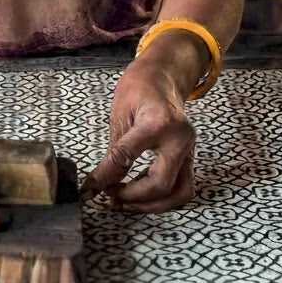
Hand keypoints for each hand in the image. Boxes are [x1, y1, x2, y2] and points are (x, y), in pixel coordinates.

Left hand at [81, 56, 196, 212]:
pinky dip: (162, 197)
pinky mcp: (191, 157)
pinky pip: (181, 187)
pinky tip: (140, 192)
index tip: (90, 191)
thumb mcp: (120, 114)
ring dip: (151, 205)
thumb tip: (98, 184)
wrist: (163, 77)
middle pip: (161, 184)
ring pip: (178, 193)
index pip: (127, 158)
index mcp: (157, 122)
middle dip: (133, 198)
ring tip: (126, 201)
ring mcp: (190, 149)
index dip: (105, 178)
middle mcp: (179, 138)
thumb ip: (114, 153)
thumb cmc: (139, 88)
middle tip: (111, 197)